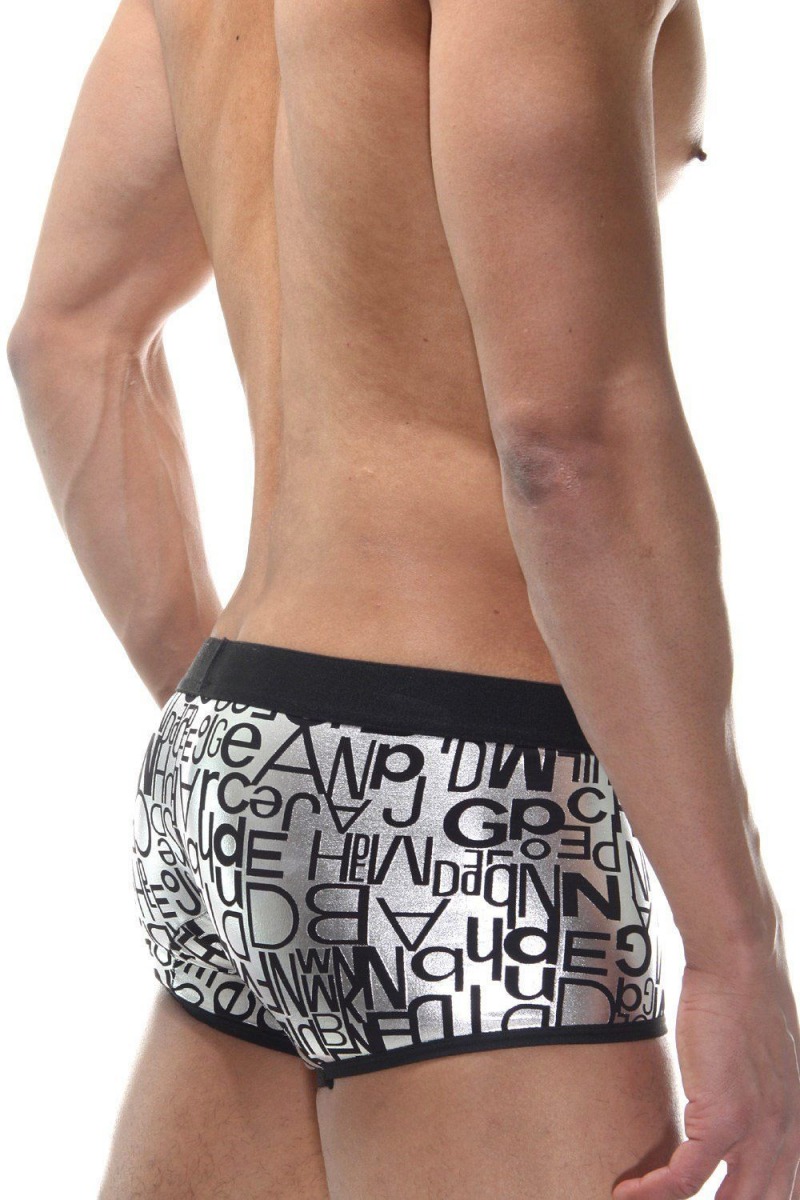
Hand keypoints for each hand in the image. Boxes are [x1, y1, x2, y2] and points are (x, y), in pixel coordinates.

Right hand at [612, 941, 799, 1198]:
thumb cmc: (747, 1000)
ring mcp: (760, 1133)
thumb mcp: (774, 1063)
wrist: (739, 965)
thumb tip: (735, 1106)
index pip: (790, 1194)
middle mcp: (791, 1138)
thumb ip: (767, 1098)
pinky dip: (653, 1191)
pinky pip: (685, 1176)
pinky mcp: (724, 1120)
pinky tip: (628, 1191)